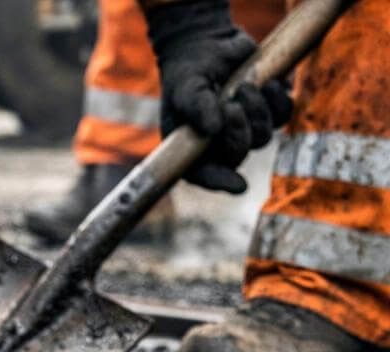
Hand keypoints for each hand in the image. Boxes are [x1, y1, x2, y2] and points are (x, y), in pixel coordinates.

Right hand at [146, 0, 292, 192]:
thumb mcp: (185, 89)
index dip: (222, 181)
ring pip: (264, 136)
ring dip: (257, 111)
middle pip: (240, 154)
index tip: (239, 185)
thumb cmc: (188, 74)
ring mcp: (246, 129)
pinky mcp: (267, 110)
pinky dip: (278, 100)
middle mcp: (220, 146)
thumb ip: (196, 107)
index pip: (206, 175)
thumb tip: (214, 128)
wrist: (208, 47)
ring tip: (243, 86)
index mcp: (194, 150)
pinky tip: (267, 84)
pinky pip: (284, 115)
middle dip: (240, 131)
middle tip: (231, 105)